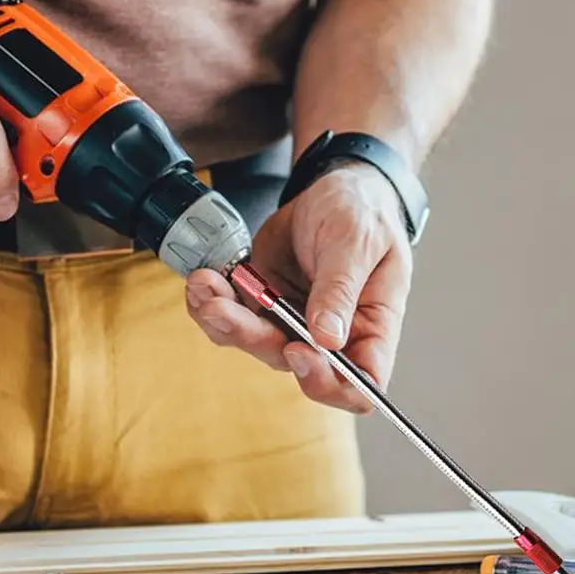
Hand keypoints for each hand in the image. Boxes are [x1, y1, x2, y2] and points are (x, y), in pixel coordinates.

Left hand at [185, 162, 413, 412]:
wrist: (332, 190)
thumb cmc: (364, 214)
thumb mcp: (358, 242)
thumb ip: (341, 289)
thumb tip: (327, 340)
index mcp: (372, 328)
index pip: (360, 383)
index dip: (328, 382)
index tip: (296, 350)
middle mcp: (331, 336)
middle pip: (293, 366)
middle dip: (253, 338)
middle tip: (224, 307)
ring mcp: (293, 323)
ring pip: (254, 343)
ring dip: (224, 320)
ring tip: (205, 286)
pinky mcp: (263, 305)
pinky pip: (232, 319)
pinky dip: (211, 302)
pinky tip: (202, 281)